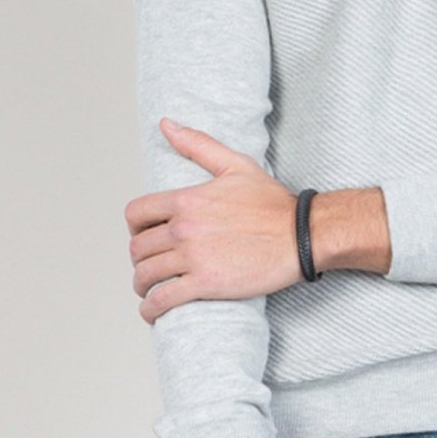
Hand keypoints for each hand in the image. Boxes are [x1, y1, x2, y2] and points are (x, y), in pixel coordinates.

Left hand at [127, 122, 299, 319]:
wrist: (302, 235)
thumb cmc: (274, 204)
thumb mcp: (236, 165)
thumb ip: (198, 145)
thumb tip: (166, 125)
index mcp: (186, 200)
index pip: (136, 214)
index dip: (134, 228)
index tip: (143, 237)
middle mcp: (184, 228)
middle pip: (138, 248)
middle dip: (139, 260)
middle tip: (149, 267)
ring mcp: (193, 257)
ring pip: (145, 274)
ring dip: (141, 286)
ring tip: (148, 291)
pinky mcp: (206, 284)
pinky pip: (163, 299)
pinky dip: (151, 309)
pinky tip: (152, 312)